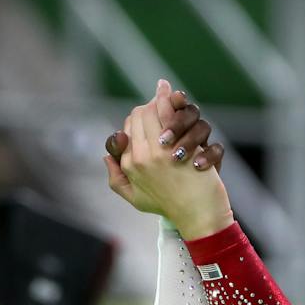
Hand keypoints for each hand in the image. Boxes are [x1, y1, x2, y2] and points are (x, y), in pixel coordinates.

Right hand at [105, 81, 232, 238]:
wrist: (198, 215)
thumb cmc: (169, 207)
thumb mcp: (135, 198)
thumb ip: (116, 179)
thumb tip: (106, 157)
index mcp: (128, 165)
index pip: (126, 129)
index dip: (137, 118)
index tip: (150, 112)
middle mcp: (139, 156)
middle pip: (138, 115)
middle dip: (149, 104)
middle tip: (160, 96)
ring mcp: (158, 151)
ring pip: (152, 111)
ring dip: (160, 98)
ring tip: (166, 89)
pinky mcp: (177, 146)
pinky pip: (169, 114)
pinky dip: (171, 101)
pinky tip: (176, 95)